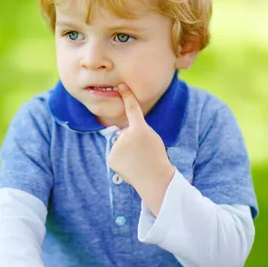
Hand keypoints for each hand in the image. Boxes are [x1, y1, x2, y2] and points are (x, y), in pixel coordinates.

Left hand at [107, 83, 174, 215]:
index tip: (122, 86)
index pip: (132, 108)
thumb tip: (120, 133)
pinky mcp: (111, 158)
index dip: (128, 96)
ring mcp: (116, 148)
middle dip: (132, 141)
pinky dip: (121, 159)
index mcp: (139, 129)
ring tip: (138, 161)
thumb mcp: (151, 138)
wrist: (154, 179)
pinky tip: (130, 166)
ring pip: (120, 145)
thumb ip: (136, 131)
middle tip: (143, 153)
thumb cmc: (156, 158)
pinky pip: (115, 155)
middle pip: (126, 133)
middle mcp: (125, 136)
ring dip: (127, 151)